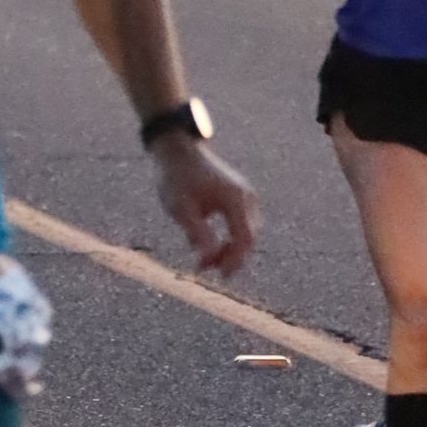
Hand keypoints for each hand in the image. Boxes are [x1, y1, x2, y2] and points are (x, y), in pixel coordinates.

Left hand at [152, 131, 256, 280]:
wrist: (178, 151)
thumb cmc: (177, 177)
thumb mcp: (182, 209)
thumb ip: (198, 234)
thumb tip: (208, 259)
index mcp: (236, 199)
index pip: (245, 238)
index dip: (235, 260)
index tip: (221, 275)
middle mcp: (246, 198)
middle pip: (249, 238)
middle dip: (230, 257)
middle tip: (203, 268)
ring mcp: (246, 197)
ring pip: (246, 233)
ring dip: (229, 250)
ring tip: (203, 260)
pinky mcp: (239, 199)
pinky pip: (240, 225)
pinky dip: (228, 239)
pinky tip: (208, 246)